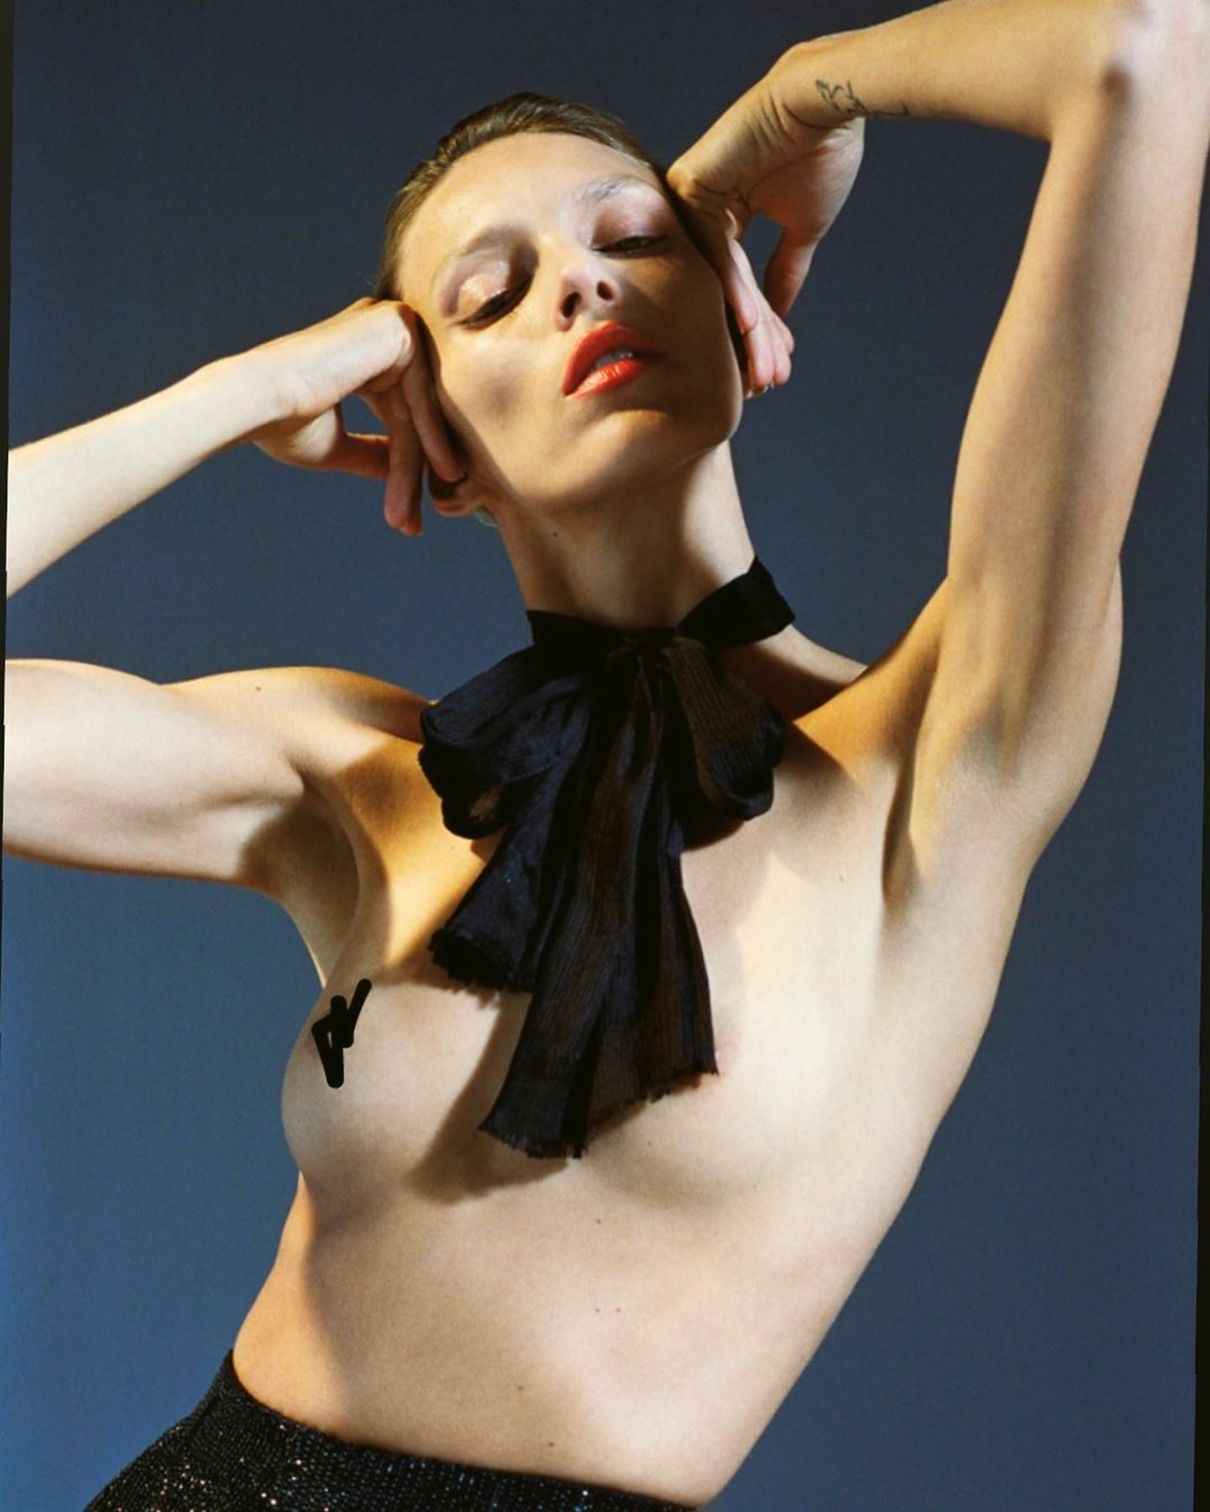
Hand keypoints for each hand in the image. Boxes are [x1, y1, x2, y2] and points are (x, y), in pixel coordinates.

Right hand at [239, 297, 464, 535]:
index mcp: (363, 350)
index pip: (398, 415)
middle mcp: (380, 330)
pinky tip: (441, 471)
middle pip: (412, 415)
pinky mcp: (400, 326)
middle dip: (414, 471)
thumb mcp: (336, 444)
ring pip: (418, 410)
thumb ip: (372, 454)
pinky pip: (423, 393)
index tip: (405, 515)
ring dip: (421, 465)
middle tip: (414, 522)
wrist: (257, 401)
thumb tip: (399, 474)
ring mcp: (392, 323)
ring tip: (418, 512)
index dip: (404, 467)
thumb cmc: (281, 423)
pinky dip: (431, 436)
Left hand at [666, 45, 866, 394]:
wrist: (829, 103)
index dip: (758, 333)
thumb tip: (776, 318)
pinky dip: (738, 297)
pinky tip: (754, 334)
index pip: (735, 290)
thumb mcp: (803, 230)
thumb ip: (784, 274)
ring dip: (748, 333)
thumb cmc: (820, 153)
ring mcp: (690, 201)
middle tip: (767, 386)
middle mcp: (698, 214)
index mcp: (720, 220)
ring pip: (720, 284)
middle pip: (723, 294)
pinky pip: (718, 256)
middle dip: (751, 345)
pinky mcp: (690, 188)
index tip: (774, 370)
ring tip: (767, 374)